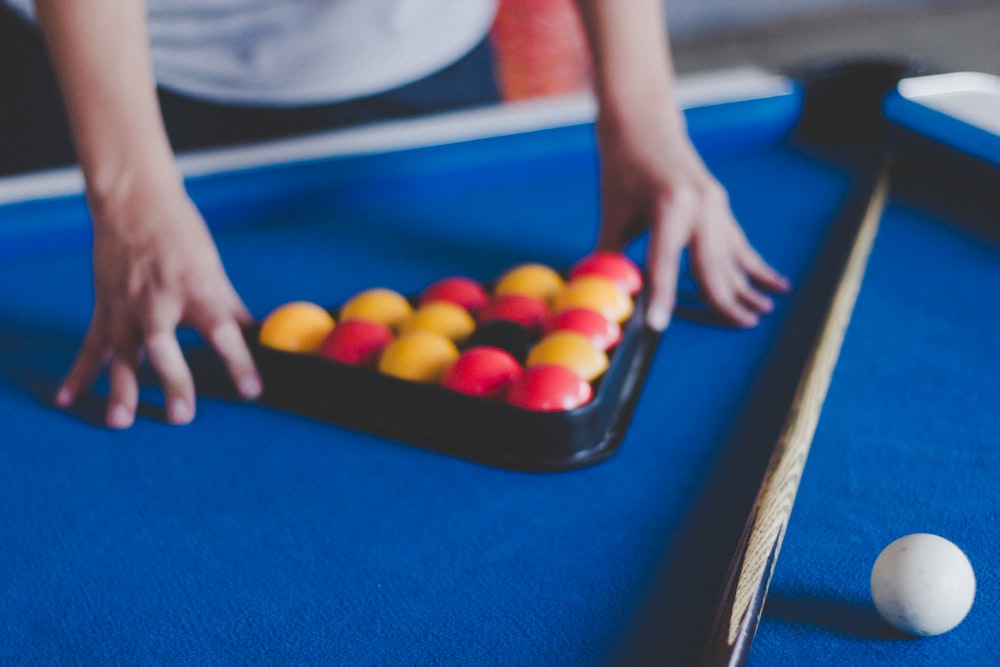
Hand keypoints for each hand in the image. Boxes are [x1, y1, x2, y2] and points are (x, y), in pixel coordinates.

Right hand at [55, 178, 261, 427]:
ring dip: (121, 388)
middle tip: (181, 416)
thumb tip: (263, 335)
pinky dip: (79, 373)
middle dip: (173, 381)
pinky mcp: (104, 307)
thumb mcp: (213, 269)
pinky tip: (69, 399)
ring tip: (122, 421)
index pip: (222, 331)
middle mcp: (159, 300)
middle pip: (164, 346)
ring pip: (122, 352)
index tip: (252, 391)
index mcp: (196, 288)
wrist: (133, 201)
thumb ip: (232, 307)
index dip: (239, 361)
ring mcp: (126, 306)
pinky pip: (91, 345)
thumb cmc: (181, 234)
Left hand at [595, 104, 789, 330]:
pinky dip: (754, 266)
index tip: (658, 326)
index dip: (660, 298)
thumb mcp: (613, 210)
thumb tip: (600, 290)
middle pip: (712, 264)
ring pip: (732, 256)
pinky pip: (739, 242)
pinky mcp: (720, 205)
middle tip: (739, 327)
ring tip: (760, 315)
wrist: (643, 120)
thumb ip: (610, 253)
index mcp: (670, 205)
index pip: (664, 264)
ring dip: (747, 287)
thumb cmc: (623, 165)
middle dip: (724, 300)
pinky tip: (775, 284)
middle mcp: (700, 205)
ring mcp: (715, 204)